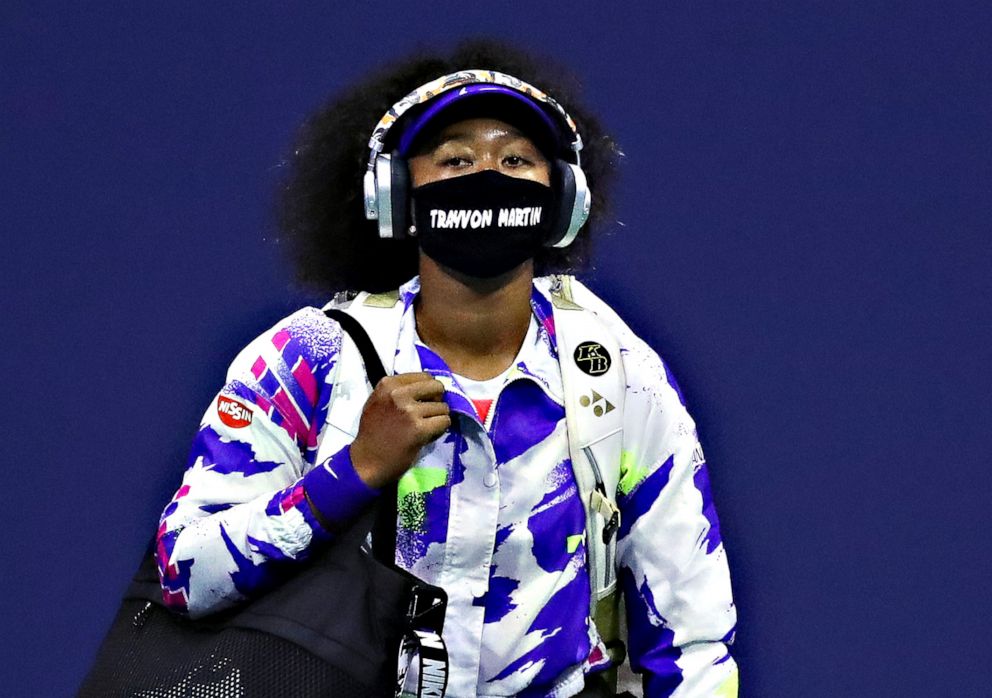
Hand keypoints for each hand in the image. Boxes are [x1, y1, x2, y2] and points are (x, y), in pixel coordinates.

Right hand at [350, 372, 450, 488]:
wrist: (366, 462)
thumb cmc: (372, 433)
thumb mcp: (378, 402)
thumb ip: (398, 391)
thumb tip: (427, 386)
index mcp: (388, 384)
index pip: (424, 376)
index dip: (428, 390)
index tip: (423, 402)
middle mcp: (398, 394)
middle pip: (437, 387)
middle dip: (437, 401)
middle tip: (428, 414)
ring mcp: (409, 411)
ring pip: (443, 407)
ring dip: (438, 419)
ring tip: (425, 428)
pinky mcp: (419, 429)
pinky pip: (445, 422)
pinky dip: (440, 430)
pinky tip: (428, 436)